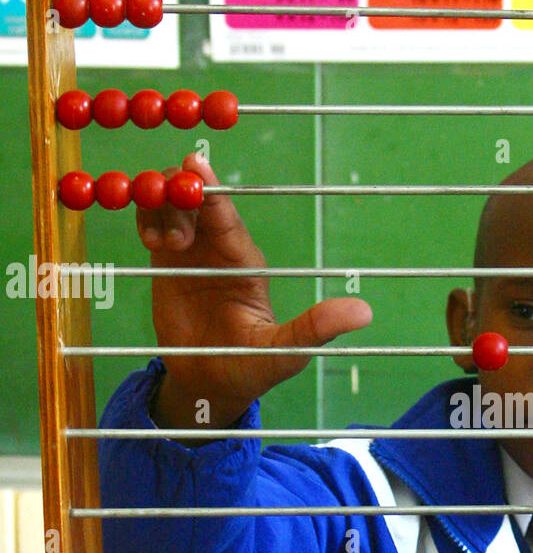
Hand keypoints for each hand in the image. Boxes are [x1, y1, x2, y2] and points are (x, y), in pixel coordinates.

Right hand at [140, 153, 372, 429]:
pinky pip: (153, 223)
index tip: (195, 168)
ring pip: (173, 206)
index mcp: (247, 263)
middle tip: (176, 238)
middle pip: (200, 200)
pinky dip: (146, 219)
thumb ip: (314, 329)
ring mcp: (192, 251)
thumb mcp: (285, 351)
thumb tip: (365, 312)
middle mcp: (220, 249)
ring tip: (162, 246)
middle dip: (183, 198)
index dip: (213, 191)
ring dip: (163, 210)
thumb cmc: (252, 366)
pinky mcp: (165, 260)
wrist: (209, 383)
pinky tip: (148, 242)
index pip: (229, 218)